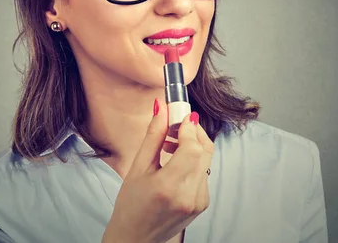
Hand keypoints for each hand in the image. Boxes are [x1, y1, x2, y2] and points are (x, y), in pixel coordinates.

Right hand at [102, 99, 213, 242]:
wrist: (135, 237)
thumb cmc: (130, 204)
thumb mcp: (137, 168)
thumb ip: (152, 136)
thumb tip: (162, 108)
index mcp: (169, 186)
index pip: (192, 148)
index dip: (189, 128)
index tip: (180, 115)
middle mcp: (189, 195)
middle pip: (204, 151)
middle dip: (192, 132)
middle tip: (175, 124)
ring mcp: (199, 202)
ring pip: (206, 161)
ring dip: (192, 146)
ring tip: (169, 144)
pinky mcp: (203, 204)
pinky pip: (204, 173)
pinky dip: (193, 161)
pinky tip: (174, 161)